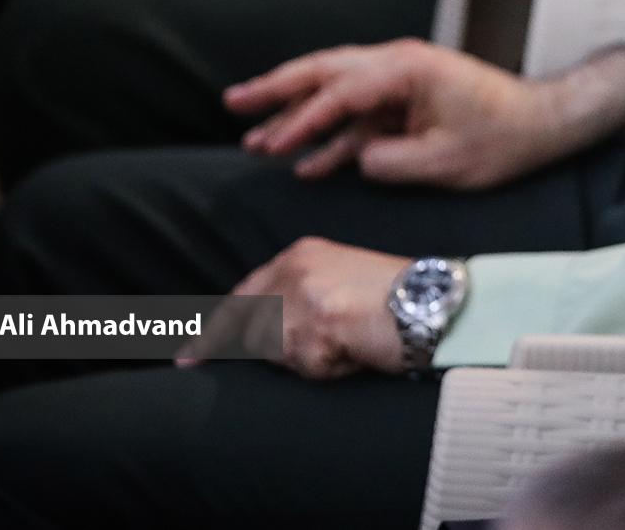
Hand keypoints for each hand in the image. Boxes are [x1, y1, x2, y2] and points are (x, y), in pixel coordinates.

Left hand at [178, 238, 406, 379]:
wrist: (436, 301)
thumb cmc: (401, 297)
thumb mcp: (344, 280)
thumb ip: (302, 295)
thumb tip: (260, 335)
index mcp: (302, 255)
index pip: (244, 294)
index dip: (215, 327)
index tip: (188, 353)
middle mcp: (295, 270)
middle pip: (246, 324)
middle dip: (240, 347)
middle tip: (196, 363)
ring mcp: (302, 297)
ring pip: (273, 349)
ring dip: (306, 360)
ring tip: (346, 347)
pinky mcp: (314, 325)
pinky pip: (304, 366)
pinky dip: (326, 369)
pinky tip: (354, 353)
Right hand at [226, 40, 571, 187]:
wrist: (542, 124)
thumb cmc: (503, 137)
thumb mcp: (446, 160)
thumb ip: (392, 161)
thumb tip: (358, 159)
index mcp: (406, 69)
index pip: (339, 93)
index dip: (301, 121)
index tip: (271, 146)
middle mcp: (396, 65)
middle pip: (324, 73)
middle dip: (276, 89)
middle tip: (233, 102)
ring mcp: (399, 83)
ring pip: (334, 94)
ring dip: (296, 115)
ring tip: (253, 138)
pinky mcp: (405, 105)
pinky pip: (358, 121)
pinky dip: (331, 139)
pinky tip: (303, 165)